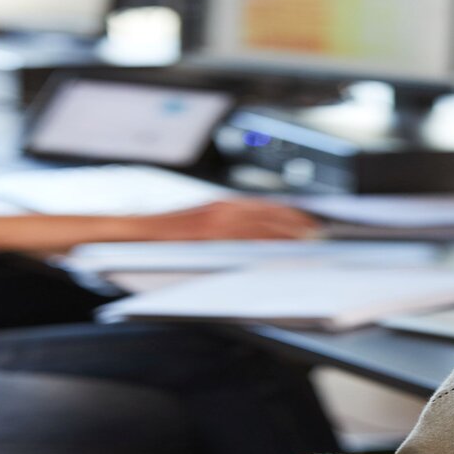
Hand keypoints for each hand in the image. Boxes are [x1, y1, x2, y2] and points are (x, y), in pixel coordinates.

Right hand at [142, 199, 319, 240]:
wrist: (135, 233)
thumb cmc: (166, 235)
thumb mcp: (200, 224)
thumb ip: (225, 227)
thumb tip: (251, 238)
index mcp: (221, 205)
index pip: (264, 207)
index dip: (289, 214)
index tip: (308, 221)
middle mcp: (222, 209)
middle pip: (268, 214)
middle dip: (295, 222)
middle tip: (317, 231)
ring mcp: (215, 220)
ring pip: (260, 224)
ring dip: (286, 231)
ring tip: (308, 239)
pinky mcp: (207, 234)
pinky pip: (242, 238)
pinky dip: (262, 241)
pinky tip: (277, 247)